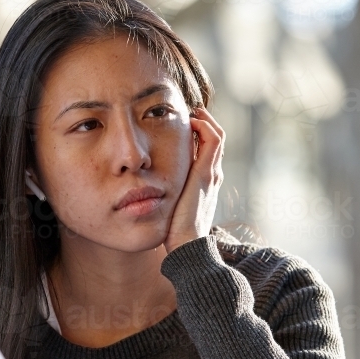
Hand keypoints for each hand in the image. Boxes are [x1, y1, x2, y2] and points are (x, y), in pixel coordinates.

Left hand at [164, 107, 224, 253]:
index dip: (196, 134)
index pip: (206, 150)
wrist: (187, 247)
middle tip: (183, 112)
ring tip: (187, 111)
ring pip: (216, 135)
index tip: (178, 125)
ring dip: (203, 119)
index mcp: (204, 183)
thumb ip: (163, 196)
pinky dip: (205, 125)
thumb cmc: (174, 233)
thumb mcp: (169, 208)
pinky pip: (213, 139)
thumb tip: (143, 190)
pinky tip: (189, 120)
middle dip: (200, 122)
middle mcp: (212, 175)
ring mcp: (211, 173)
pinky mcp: (206, 173)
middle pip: (213, 138)